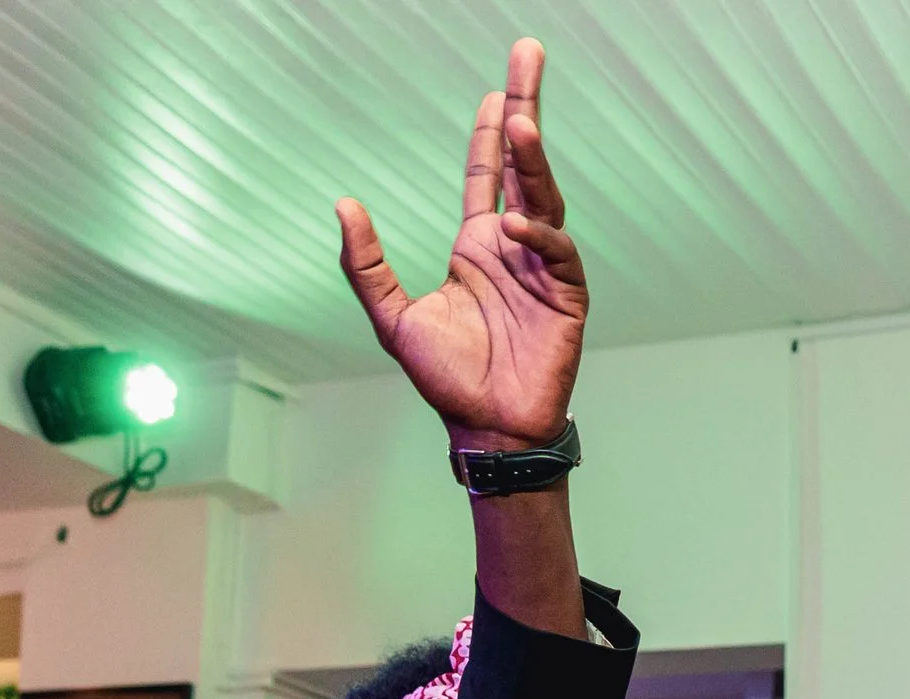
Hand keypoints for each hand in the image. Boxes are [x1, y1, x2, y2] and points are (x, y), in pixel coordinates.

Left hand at [336, 37, 585, 447]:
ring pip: (543, 197)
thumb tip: (343, 205)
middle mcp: (514, 248)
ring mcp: (543, 268)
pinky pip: (556, 252)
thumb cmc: (446, 379)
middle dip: (527, 110)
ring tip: (520, 123)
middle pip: (524, 166)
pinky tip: (511, 226)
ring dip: (533, 161)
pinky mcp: (567, 296)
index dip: (492, 131)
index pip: (488, 174)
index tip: (499, 88)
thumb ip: (367, 266)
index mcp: (477, 247)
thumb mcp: (394, 318)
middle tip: (528, 56)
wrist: (487, 430)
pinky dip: (537, 235)